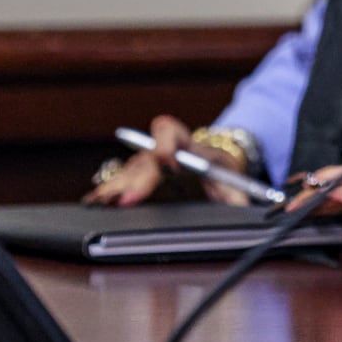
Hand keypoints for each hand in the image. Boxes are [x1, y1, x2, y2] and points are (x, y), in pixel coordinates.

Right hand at [81, 115, 248, 206]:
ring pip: (127, 171)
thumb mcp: (230, 178)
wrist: (208, 163)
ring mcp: (143, 163)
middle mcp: (158, 149)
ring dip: (116, 187)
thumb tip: (246, 209)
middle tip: (129, 200)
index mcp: (184, 142)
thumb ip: (237, 193)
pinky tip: (95, 202)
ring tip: (102, 202)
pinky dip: (107, 191)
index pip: (169, 132)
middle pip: (145, 159)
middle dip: (138, 180)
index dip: (167, 146)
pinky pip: (117, 181)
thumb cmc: (217, 169)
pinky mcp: (132, 178)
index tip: (170, 164)